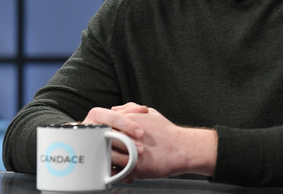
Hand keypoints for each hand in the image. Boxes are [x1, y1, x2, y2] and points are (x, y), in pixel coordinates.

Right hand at [83, 105, 146, 173]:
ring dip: (120, 158)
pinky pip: (100, 166)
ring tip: (132, 161)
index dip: (128, 125)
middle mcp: (91, 129)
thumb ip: (131, 110)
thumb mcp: (120, 114)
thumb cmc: (111, 126)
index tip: (140, 132)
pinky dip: (113, 169)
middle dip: (126, 143)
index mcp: (98, 116)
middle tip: (140, 149)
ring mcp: (88, 145)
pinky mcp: (89, 160)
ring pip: (103, 152)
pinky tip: (122, 170)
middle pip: (108, 136)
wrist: (93, 142)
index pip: (113, 118)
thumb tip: (142, 110)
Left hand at [84, 103, 216, 179]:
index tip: (101, 136)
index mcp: (127, 122)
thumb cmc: (167, 132)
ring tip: (105, 162)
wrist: (181, 148)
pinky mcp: (133, 167)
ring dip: (105, 160)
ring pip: (107, 157)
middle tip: (100, 149)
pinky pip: (116, 172)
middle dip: (100, 145)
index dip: (101, 132)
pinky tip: (114, 173)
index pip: (105, 125)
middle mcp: (126, 136)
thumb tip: (116, 109)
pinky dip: (113, 173)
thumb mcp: (150, 113)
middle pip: (103, 141)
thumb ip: (131, 108)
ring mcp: (128, 152)